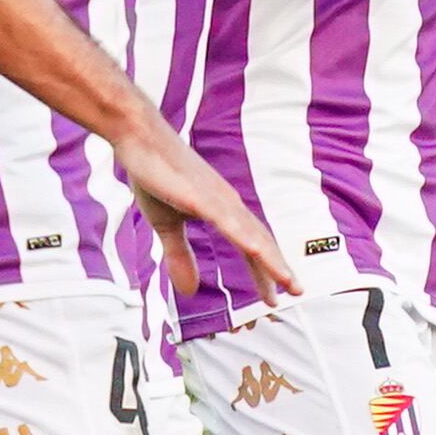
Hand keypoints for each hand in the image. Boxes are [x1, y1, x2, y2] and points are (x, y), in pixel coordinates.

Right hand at [115, 117, 294, 302]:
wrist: (139, 138)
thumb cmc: (155, 176)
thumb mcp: (166, 225)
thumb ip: (180, 256)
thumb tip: (189, 291)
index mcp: (223, 212)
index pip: (251, 246)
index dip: (264, 272)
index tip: (275, 296)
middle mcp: (228, 205)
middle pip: (259, 243)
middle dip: (277, 270)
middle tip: (296, 292)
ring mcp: (217, 200)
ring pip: (252, 235)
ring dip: (271, 260)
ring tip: (289, 282)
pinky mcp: (201, 195)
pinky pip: (227, 221)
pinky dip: (244, 238)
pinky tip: (257, 252)